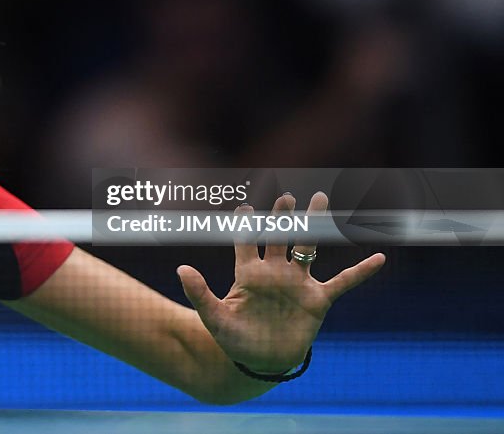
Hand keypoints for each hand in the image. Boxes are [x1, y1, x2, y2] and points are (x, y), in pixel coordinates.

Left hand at [177, 192, 384, 373]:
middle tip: (285, 196)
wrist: (260, 363)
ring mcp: (297, 284)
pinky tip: (379, 258)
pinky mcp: (317, 300)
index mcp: (248, 273)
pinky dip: (360, 272)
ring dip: (313, 224)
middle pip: (279, 236)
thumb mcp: (213, 317)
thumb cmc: (234, 339)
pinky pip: (343, 282)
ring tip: (319, 199)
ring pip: (308, 247)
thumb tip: (181, 268)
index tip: (245, 208)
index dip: (246, 225)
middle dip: (281, 216)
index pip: (246, 241)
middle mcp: (274, 272)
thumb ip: (199, 293)